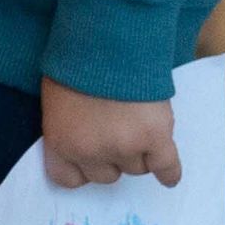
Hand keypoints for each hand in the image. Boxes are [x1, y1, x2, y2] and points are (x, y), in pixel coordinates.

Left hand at [41, 79, 181, 186]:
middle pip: (106, 175)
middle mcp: (91, 152)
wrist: (105, 45)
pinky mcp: (155, 138)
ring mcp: (124, 147)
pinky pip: (166, 167)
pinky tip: (167, 176)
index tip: (88, 162)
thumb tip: (82, 140)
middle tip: (115, 134)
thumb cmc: (74, 66)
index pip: (68, 178)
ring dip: (138, 154)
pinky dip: (168, 172)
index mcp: (60, 142)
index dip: (81, 170)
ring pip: (136, 168)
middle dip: (110, 158)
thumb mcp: (55, 101)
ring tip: (137, 128)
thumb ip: (66, 129)